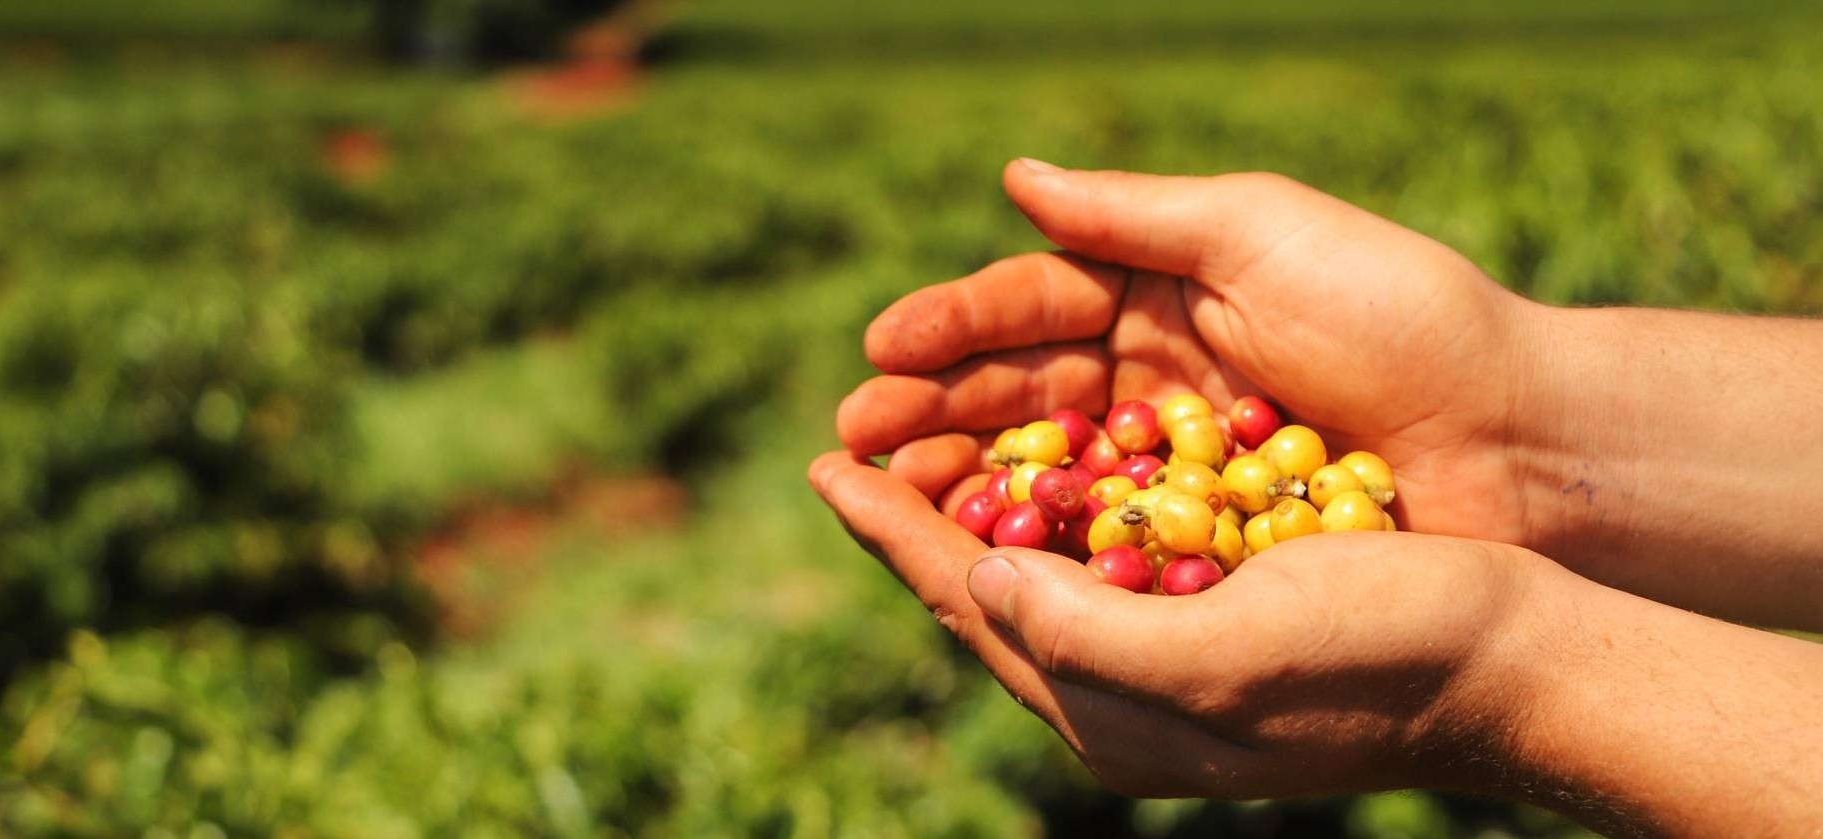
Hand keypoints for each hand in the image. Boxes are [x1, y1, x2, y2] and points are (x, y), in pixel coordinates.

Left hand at [807, 451, 1543, 798]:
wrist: (1506, 660)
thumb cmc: (1375, 656)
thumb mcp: (1221, 654)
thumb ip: (1084, 635)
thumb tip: (978, 583)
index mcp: (1111, 716)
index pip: (968, 607)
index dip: (893, 534)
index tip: (824, 468)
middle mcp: (1124, 693)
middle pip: (985, 592)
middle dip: (915, 516)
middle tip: (850, 444)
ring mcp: (1168, 655)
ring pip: (1036, 571)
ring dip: (975, 502)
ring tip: (919, 442)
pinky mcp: (1213, 614)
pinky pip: (1101, 556)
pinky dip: (1056, 500)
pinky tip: (1040, 456)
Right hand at [839, 161, 1555, 549]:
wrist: (1517, 441)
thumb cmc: (1402, 316)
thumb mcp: (1263, 234)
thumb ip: (1136, 214)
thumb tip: (1013, 178)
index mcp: (1160, 293)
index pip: (1032, 305)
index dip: (952, 327)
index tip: (881, 347)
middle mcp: (1151, 377)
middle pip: (1019, 393)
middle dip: (934, 410)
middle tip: (857, 436)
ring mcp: (1171, 464)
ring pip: (1045, 470)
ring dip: (965, 482)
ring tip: (893, 494)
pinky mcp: (1199, 540)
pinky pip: (1102, 540)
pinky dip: (1040, 547)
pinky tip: (980, 556)